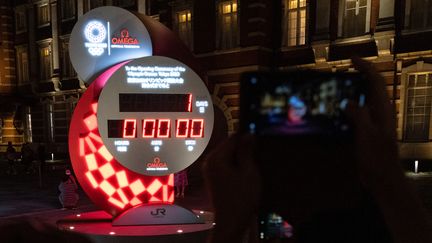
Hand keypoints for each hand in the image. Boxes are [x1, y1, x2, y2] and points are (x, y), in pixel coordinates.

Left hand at [203, 134, 260, 241]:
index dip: (246, 136)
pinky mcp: (213, 177)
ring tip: (250, 169)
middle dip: (242, 148)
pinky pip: (225, 164)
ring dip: (239, 158)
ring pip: (227, 155)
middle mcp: (209, 161)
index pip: (233, 138)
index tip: (258, 138)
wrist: (231, 222)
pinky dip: (235, 165)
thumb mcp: (249, 172)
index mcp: (216, 158)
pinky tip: (244, 174)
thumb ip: (247, 151)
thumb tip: (248, 135)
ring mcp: (209, 169)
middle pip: (228, 146)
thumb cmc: (241, 199)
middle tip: (256, 157)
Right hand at [345, 57, 431, 242]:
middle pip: (370, 87)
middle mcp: (379, 112)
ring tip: (333, 90)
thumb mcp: (367, 134)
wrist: (381, 178)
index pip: (376, 80)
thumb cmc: (377, 157)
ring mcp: (373, 121)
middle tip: (339, 74)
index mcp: (383, 109)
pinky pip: (356, 114)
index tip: (351, 59)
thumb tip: (348, 102)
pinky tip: (335, 112)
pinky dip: (346, 109)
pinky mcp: (366, 131)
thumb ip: (359, 115)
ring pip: (362, 100)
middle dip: (357, 77)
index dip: (365, 67)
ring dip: (350, 92)